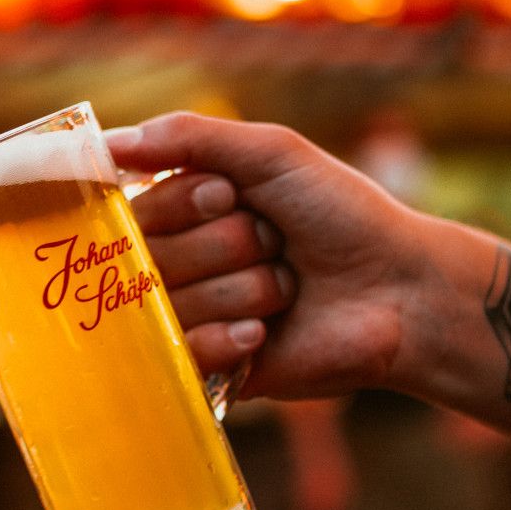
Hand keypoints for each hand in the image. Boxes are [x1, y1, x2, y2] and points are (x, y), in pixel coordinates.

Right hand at [109, 112, 421, 398]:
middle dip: (225, 245)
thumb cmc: (342, 215)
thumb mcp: (272, 154)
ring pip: (172, 305)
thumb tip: (109, 141)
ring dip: (243, 289)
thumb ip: (190, 138)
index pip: (136, 209)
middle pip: (151, 258)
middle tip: (275, 241)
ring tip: (288, 288)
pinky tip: (264, 334)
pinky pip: (182, 355)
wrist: (401, 290)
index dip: (180, 204)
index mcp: (188, 213)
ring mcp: (196, 320)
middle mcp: (184, 264)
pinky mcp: (213, 372)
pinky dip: (225, 339)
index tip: (228, 196)